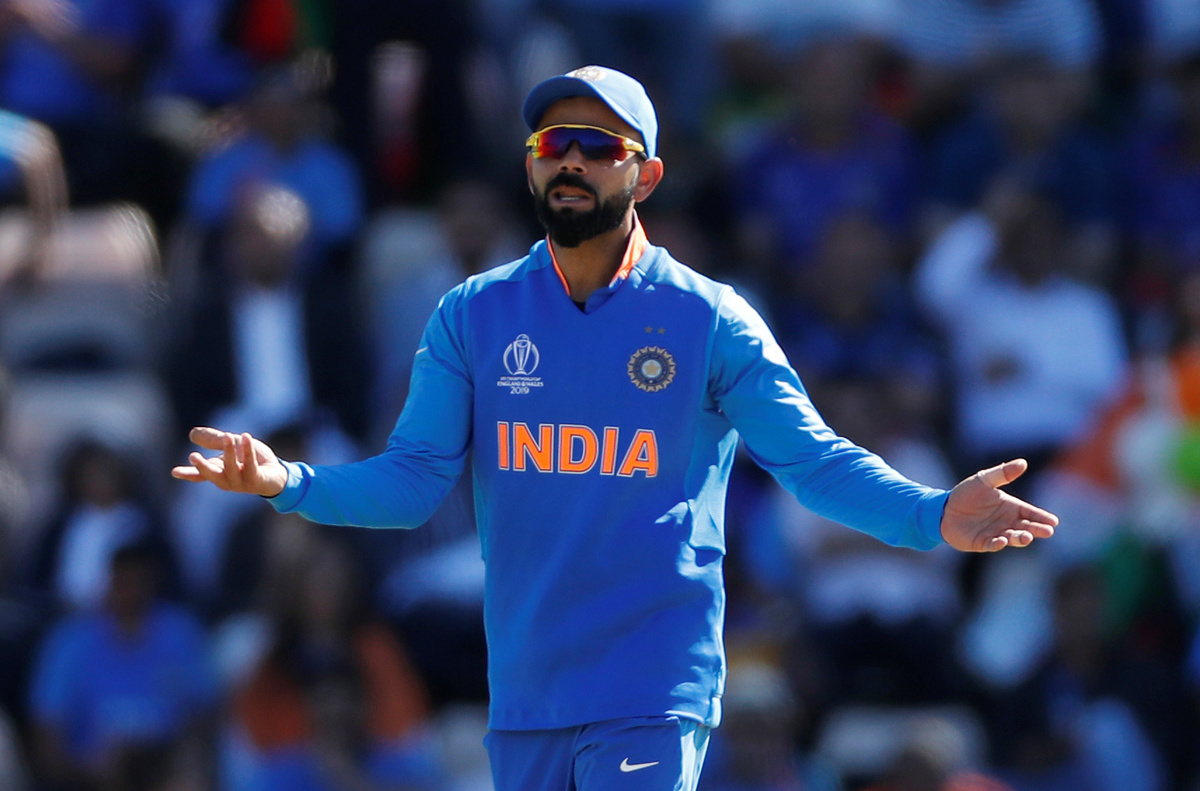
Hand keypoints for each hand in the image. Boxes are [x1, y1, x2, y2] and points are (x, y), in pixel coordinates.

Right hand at [170, 427, 287, 496]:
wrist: (277, 473)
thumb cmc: (252, 460)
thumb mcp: (233, 445)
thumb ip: (215, 440)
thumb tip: (192, 434)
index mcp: (219, 472)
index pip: (200, 475)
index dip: (188, 473)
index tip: (174, 472)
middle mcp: (227, 480)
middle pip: (212, 475)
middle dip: (203, 466)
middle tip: (193, 456)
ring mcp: (241, 483)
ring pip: (231, 468)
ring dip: (229, 452)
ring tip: (228, 436)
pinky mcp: (256, 481)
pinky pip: (250, 465)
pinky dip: (248, 450)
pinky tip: (246, 437)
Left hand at [941, 459, 1057, 551]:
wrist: (943, 509)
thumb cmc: (966, 494)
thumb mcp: (984, 480)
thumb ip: (1002, 473)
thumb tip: (1023, 462)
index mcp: (1010, 507)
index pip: (1030, 512)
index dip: (1042, 517)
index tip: (1054, 522)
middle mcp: (1006, 522)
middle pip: (1026, 526)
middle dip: (1037, 530)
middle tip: (1047, 532)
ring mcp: (995, 533)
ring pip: (1013, 537)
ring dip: (1020, 538)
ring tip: (1026, 536)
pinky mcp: (982, 543)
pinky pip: (993, 544)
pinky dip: (998, 544)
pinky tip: (1002, 540)